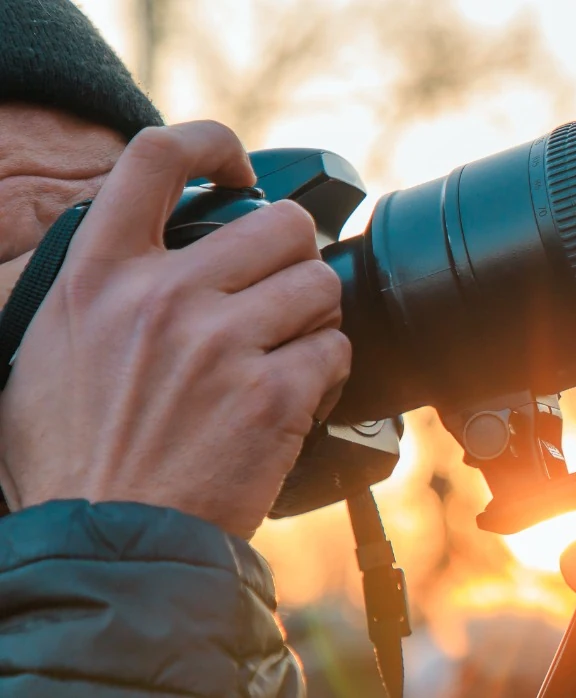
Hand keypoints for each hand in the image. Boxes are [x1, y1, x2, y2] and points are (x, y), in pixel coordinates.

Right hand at [0, 122, 347, 538]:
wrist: (106, 544)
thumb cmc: (71, 459)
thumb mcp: (44, 352)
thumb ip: (94, 291)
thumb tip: (137, 254)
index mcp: (97, 277)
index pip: (155, 157)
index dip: (213, 145)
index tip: (241, 173)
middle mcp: (161, 298)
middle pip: (281, 225)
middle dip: (294, 261)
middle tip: (277, 300)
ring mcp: (221, 345)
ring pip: (320, 286)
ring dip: (313, 321)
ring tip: (280, 358)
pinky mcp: (273, 395)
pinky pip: (336, 352)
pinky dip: (326, 377)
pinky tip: (291, 403)